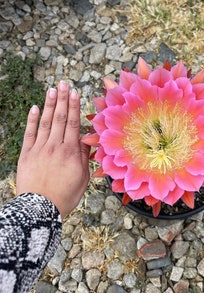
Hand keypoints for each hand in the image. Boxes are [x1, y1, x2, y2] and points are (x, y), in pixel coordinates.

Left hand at [16, 81, 89, 217]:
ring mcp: (40, 149)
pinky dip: (32, 120)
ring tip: (51, 90)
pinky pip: (30, 133)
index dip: (74, 107)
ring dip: (49, 105)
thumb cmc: (65, 195)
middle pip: (60, 119)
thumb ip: (84, 158)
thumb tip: (86, 141)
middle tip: (63, 83)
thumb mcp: (82, 178)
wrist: (40, 208)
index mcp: (71, 152)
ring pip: (46, 122)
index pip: (74, 124)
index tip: (75, 93)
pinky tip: (35, 108)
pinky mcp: (27, 154)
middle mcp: (55, 146)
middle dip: (62, 99)